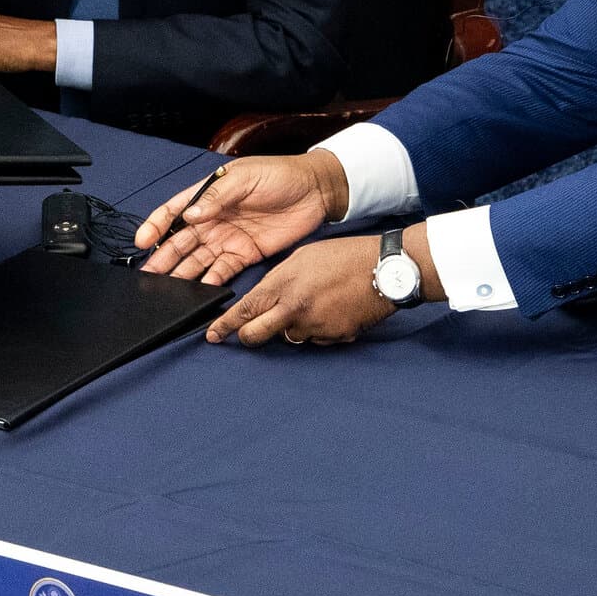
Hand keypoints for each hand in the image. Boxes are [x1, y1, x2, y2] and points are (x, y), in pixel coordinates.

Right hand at [134, 150, 348, 285]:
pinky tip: (197, 292)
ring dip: (181, 273)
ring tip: (165, 288)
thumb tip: (190, 215)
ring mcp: (228, 238)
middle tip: (147, 275)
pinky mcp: (245, 254)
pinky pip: (222, 271)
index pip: (173, 211)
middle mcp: (212, 219)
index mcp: (208, 195)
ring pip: (197, 260)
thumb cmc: (279, 175)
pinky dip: (209, 282)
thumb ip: (217, 197)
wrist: (316, 191)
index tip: (142, 242)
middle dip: (163, 257)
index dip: (155, 226)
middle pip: (181, 241)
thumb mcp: (245, 179)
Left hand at [205, 236, 392, 345]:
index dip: (225, 325)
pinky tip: (329, 311)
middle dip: (247, 336)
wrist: (383, 269)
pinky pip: (315, 339)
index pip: (244, 311)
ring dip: (289, 328)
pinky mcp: (335, 337)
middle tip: (246, 333)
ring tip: (309, 305)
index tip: (213, 335)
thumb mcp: (300, 257)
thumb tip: (266, 297)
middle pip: (256, 336)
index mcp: (283, 285)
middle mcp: (294, 310)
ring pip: (288, 338)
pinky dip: (316, 330)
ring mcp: (315, 327)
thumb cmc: (343, 256)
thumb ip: (278, 279)